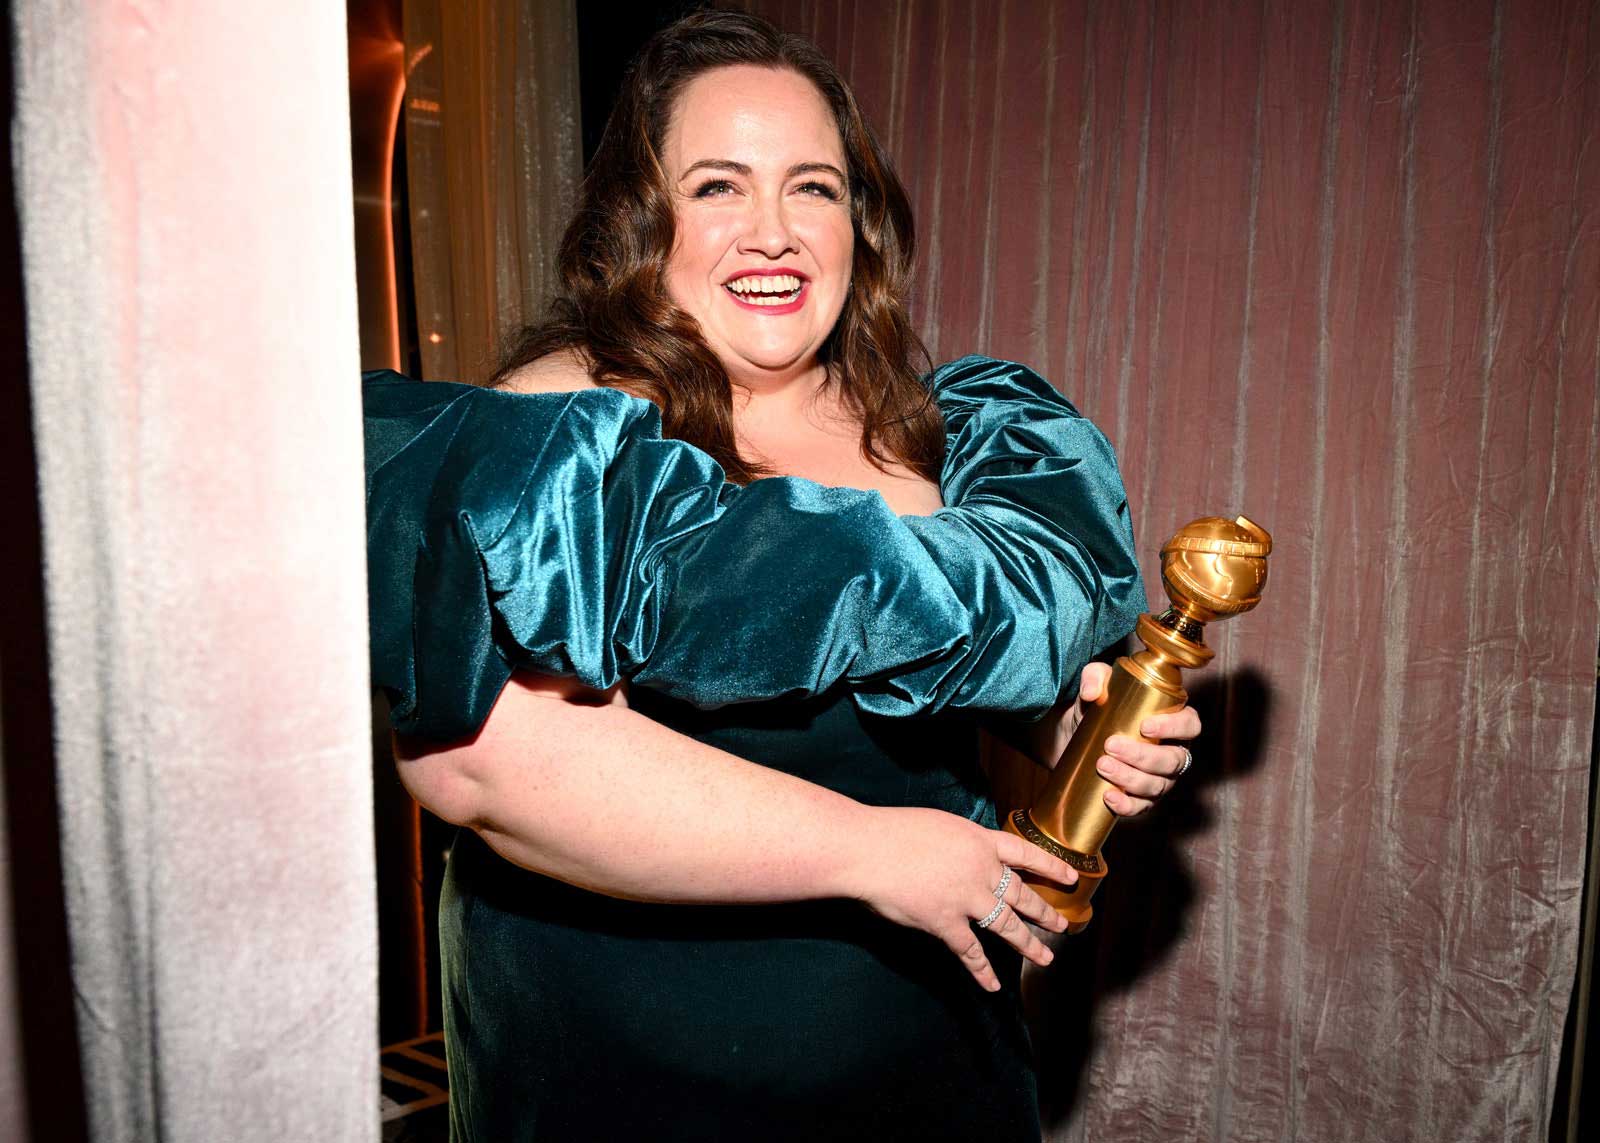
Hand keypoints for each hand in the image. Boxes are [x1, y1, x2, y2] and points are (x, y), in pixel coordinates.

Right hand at [847, 806, 1077, 991]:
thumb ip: (960, 844)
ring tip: (1045, 956)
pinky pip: (970, 952)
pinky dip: (981, 971)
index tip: (1071, 876)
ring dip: (1028, 944)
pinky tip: (992, 984)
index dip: (1051, 866)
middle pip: (1021, 894)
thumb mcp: (939, 825)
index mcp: (979, 841)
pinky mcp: (946, 924)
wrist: (869, 848)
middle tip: (1061, 925)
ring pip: (1007, 926)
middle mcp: (981, 870)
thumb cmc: (893, 831)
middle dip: (1044, 912)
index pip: (1025, 854)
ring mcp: (967, 899)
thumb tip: (965, 858)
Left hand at [1071, 662, 1201, 817]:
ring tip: (1102, 764)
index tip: (1144, 726)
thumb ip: (1095, 676)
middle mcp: (1173, 752)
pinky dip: (1126, 805)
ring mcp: (1160, 778)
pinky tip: (1109, 796)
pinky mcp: (1142, 799)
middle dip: (1143, 755)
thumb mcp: (1096, 685)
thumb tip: (1092, 693)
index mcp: (1173, 722)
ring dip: (1130, 778)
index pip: (1190, 725)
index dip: (1174, 727)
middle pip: (1173, 759)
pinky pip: (1141, 807)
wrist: (1073, 737)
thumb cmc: (1098, 708)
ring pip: (1158, 785)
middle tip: (1110, 745)